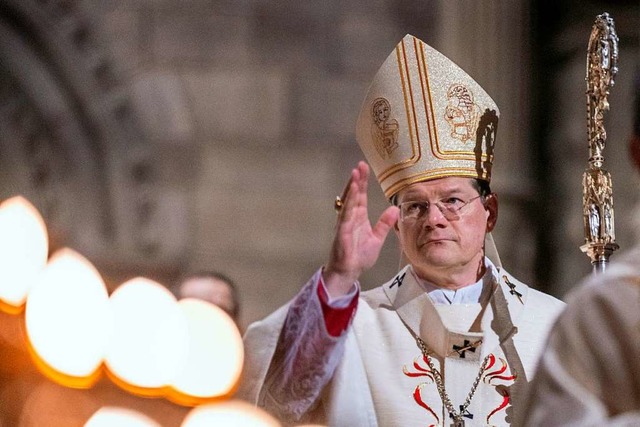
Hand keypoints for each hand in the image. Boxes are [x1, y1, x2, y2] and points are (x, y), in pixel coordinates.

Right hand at [323, 161, 398, 296]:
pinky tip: (352, 190)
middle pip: (354, 195)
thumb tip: (395, 209)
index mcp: (358, 218)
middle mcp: (350, 217)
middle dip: (357, 179)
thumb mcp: (377, 239)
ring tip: (356, 172)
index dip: (362, 183)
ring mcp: (345, 222)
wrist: (349, 272)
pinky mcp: (342, 230)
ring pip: (349, 200)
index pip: (360, 196)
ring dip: (352, 186)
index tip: (364, 169)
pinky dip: (349, 201)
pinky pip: (346, 212)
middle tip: (361, 164)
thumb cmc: (359, 257)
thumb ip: (385, 224)